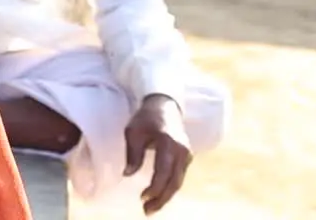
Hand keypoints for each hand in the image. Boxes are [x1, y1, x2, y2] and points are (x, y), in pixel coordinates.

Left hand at [124, 94, 191, 214]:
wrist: (165, 106)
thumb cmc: (145, 118)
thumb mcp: (133, 132)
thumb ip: (132, 153)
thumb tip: (127, 175)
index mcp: (169, 142)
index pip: (163, 170)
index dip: (154, 187)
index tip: (142, 197)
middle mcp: (182, 150)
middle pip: (174, 181)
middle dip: (161, 198)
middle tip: (146, 211)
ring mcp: (187, 154)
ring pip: (178, 182)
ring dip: (165, 197)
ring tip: (150, 208)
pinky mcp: (187, 157)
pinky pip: (178, 177)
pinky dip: (169, 188)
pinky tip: (158, 196)